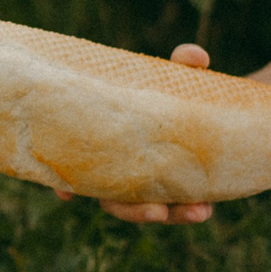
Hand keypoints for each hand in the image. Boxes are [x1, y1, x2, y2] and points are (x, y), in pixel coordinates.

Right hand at [57, 44, 216, 223]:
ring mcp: (147, 183)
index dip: (66, 184)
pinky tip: (205, 210)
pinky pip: (178, 207)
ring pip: (150, 209)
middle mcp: (121, 169)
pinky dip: (191, 209)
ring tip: (198, 212)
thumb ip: (182, 64)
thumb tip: (195, 57)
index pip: (79, 168)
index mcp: (107, 142)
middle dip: (136, 210)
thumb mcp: (173, 74)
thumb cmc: (172, 86)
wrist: (204, 102)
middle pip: (116, 200)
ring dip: (173, 215)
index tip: (65, 194)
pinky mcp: (174, 190)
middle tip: (157, 212)